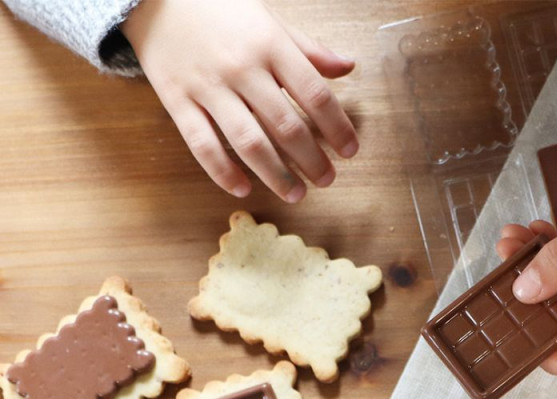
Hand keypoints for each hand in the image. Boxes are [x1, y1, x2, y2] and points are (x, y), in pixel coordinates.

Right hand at [121, 0, 358, 200]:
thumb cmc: (220, 9)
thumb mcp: (269, 20)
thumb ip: (308, 50)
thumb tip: (347, 67)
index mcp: (270, 45)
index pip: (315, 94)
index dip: (337, 127)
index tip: (350, 151)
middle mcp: (242, 68)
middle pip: (286, 125)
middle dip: (312, 160)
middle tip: (327, 180)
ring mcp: (208, 87)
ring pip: (249, 142)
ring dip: (277, 175)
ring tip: (296, 194)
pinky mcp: (177, 101)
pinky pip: (202, 144)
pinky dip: (223, 172)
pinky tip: (243, 188)